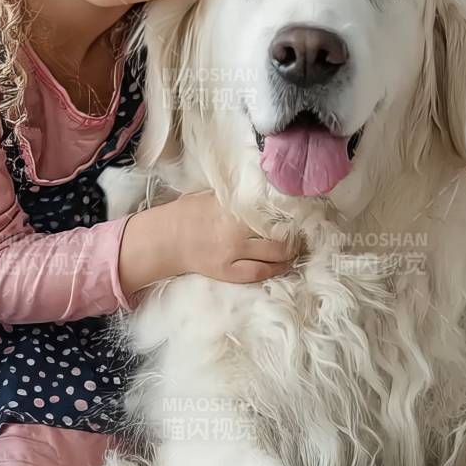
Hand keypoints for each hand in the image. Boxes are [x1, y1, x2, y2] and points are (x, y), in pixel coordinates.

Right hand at [166, 189, 298, 285]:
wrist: (166, 240)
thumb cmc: (187, 213)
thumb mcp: (211, 196)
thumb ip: (236, 196)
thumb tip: (262, 192)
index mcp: (232, 207)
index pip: (270, 209)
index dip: (288, 211)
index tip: (298, 212)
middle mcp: (235, 230)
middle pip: (277, 232)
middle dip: (293, 234)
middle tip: (300, 232)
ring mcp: (232, 253)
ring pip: (273, 254)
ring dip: (289, 252)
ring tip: (296, 248)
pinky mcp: (228, 271)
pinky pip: (259, 273)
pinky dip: (275, 269)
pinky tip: (284, 265)